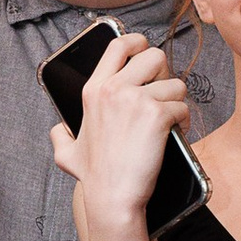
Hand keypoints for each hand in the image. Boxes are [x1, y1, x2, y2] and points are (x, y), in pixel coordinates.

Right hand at [49, 33, 185, 229]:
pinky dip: (183, 121)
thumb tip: (57, 130)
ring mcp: (136, 100)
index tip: (145, 52)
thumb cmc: (95, 178)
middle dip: (164, 73)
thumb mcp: (67, 153)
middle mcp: (113, 89)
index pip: (118, 45)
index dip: (138, 42)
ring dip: (176, 102)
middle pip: (154, 55)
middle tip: (162, 95)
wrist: (113, 197)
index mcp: (94, 90)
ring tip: (170, 121)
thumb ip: (60, 136)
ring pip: (175, 83)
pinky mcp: (157, 115)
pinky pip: (183, 106)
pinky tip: (175, 134)